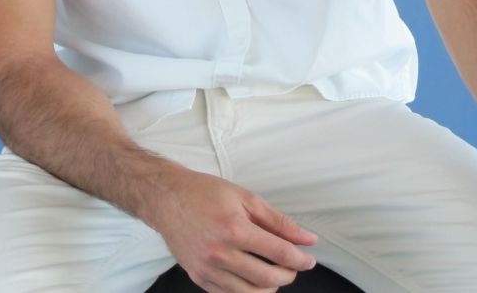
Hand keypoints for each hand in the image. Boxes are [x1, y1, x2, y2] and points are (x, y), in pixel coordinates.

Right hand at [151, 169, 317, 291]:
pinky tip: (251, 276)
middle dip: (288, 274)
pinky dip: (247, 291)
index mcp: (234, 229)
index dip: (300, 259)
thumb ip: (278, 221)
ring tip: (273, 272)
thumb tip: (306, 238)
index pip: (279, 254)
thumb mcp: (245, 198)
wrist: (167, 198)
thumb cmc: (204, 193)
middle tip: (292, 264)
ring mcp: (208, 269)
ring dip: (270, 287)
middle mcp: (221, 253)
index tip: (309, 259)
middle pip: (268, 279)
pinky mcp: (199, 278)